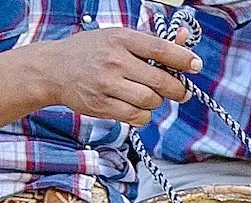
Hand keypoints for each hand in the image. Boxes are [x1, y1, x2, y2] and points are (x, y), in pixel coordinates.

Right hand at [26, 27, 200, 125]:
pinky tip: (139, 108)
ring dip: (157, 103)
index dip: (184, 59)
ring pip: (149, 101)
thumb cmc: (90, 51)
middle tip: (181, 92)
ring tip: (151, 97)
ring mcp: (107, 85)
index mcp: (121, 38)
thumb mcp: (118, 37)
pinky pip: (135, 117)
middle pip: (160, 81)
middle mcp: (115, 61)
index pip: (161, 49)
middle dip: (177, 89)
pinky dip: (143, 116)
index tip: (196, 66)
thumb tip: (184, 38)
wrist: (54, 69)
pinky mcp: (101, 106)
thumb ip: (150, 42)